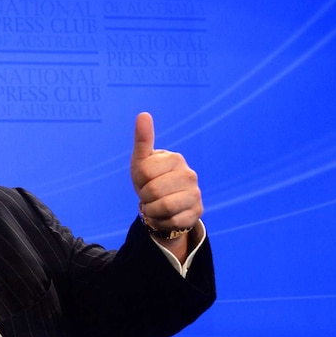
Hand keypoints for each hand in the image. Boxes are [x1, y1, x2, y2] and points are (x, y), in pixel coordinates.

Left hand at [130, 112, 201, 248]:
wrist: (162, 204)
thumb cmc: (150, 179)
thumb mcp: (141, 161)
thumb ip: (143, 140)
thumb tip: (143, 114)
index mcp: (175, 159)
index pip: (144, 172)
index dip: (139, 180)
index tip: (145, 179)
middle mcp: (190, 174)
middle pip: (152, 191)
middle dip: (145, 197)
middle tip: (150, 195)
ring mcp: (195, 194)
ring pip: (163, 207)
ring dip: (152, 210)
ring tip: (155, 205)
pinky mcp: (197, 212)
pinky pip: (171, 221)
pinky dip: (162, 221)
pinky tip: (165, 215)